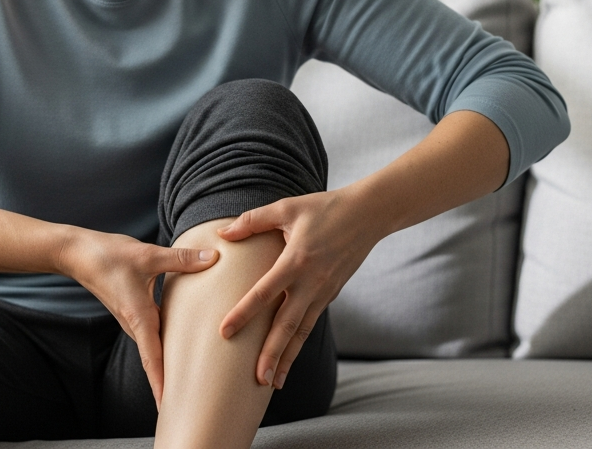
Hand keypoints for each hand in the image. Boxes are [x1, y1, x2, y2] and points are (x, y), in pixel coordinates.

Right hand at [60, 230, 217, 406]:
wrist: (78, 253)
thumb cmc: (108, 256)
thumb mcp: (148, 255)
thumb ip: (181, 259)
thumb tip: (213, 258)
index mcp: (139, 318)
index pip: (152, 359)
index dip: (161, 384)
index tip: (169, 407)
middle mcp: (136, 325)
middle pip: (156, 361)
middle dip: (170, 383)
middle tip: (190, 401)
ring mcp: (134, 320)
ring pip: (155, 348)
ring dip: (168, 365)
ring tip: (190, 380)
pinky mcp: (134, 312)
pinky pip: (154, 335)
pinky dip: (167, 345)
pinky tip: (182, 343)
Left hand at [216, 188, 382, 388]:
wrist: (368, 215)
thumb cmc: (325, 208)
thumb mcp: (287, 207)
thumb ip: (253, 220)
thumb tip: (223, 234)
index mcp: (296, 260)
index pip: (264, 292)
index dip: (243, 313)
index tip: (224, 333)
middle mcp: (311, 282)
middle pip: (287, 325)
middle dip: (271, 354)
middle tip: (256, 380)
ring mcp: (323, 292)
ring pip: (301, 332)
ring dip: (287, 358)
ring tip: (272, 383)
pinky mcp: (331, 295)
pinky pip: (311, 324)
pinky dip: (298, 344)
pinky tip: (287, 358)